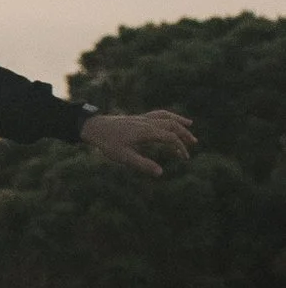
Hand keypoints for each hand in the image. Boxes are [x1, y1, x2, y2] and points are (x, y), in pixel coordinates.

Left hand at [81, 108, 196, 176]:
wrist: (94, 127)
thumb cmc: (108, 143)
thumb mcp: (124, 157)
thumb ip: (143, 164)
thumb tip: (161, 173)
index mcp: (146, 131)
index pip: (170, 137)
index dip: (180, 147)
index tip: (184, 157)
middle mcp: (146, 122)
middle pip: (171, 125)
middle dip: (184, 134)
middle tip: (193, 143)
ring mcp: (142, 118)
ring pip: (165, 116)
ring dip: (178, 122)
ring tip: (190, 125)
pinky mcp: (138, 118)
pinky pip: (157, 114)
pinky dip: (168, 116)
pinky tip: (170, 120)